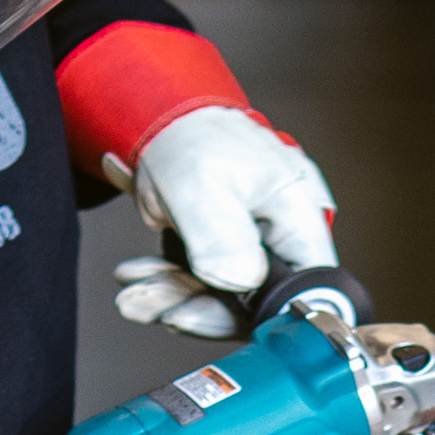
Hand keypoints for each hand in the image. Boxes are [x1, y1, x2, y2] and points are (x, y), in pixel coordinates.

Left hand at [109, 104, 337, 335]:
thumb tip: (241, 282)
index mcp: (297, 215)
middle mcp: (282, 234)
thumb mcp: (201, 185)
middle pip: (257, 299)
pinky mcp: (229, 248)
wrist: (163, 115)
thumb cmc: (190, 136)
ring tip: (132, 291)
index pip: (302, 289)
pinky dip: (170, 283)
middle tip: (144, 305)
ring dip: (174, 298)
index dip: (262, 316)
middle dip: (196, 308)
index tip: (205, 318)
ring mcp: (256, 243)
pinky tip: (139, 277)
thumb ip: (223, 236)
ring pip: (224, 295)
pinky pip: (205, 281)